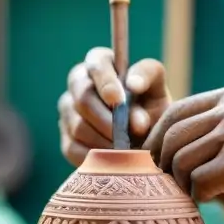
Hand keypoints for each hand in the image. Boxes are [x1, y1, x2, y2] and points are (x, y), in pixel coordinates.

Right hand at [58, 47, 171, 166]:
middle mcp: (78, 84)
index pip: (95, 64)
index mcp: (100, 64)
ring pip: (78, 126)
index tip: (119, 100)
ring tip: (128, 147)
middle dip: (108, 119)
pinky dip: (97, 156)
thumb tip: (133, 84)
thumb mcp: (156, 86)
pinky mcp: (66, 140)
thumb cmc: (152, 105)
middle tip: (129, 133)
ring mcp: (68, 113)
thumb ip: (147, 77)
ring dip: (106, 140)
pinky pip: (74, 149)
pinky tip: (116, 158)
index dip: (105, 82)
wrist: (150, 139)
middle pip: (82, 98)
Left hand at [143, 84, 223, 214]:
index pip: (177, 111)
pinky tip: (214, 198)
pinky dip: (200, 196)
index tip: (158, 156)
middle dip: (165, 162)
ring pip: (180, 162)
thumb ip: (220, 123)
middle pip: (173, 137)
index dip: (159, 136)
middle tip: (171, 181)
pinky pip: (197, 183)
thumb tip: (171, 144)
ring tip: (198, 191)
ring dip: (183, 183)